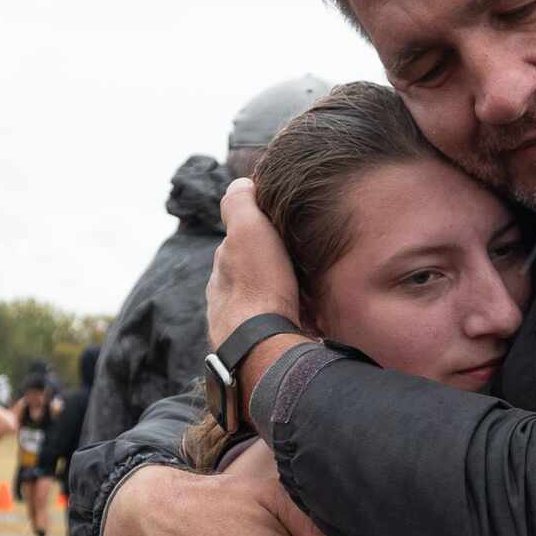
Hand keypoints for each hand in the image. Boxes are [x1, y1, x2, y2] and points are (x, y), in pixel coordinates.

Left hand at [205, 179, 301, 357]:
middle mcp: (227, 303)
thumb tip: (242, 183)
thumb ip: (240, 203)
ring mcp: (245, 331)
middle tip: (304, 264)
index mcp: (221, 273)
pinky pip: (286, 328)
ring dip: (290, 296)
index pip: (240, 246)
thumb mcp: (247, 229)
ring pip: (272, 303)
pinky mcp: (266, 351)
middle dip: (277, 269)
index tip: (286, 233)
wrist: (266, 348)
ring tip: (314, 291)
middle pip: (258, 276)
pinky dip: (299, 320)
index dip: (263, 235)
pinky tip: (314, 318)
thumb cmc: (257, 287)